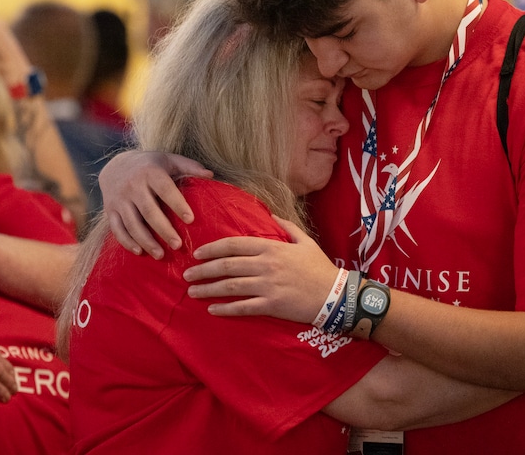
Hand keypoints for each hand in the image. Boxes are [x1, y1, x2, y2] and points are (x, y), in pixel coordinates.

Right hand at [98, 150, 212, 258]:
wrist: (115, 166)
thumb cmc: (149, 165)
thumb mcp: (168, 160)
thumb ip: (189, 166)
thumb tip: (211, 175)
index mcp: (150, 172)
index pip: (166, 190)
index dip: (178, 205)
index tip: (191, 220)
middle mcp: (133, 186)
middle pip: (149, 211)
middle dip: (163, 230)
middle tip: (178, 245)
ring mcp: (119, 199)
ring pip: (132, 224)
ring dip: (146, 241)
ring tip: (160, 255)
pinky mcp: (109, 210)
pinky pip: (117, 229)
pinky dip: (127, 242)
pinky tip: (139, 252)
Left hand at [183, 215, 339, 322]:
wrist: (336, 295)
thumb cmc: (319, 267)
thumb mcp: (305, 240)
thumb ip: (286, 226)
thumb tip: (270, 214)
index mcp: (271, 247)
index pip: (234, 244)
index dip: (212, 248)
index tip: (197, 253)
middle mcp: (265, 265)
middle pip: (226, 265)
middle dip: (203, 270)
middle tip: (187, 274)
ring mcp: (267, 286)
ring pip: (230, 286)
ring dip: (208, 289)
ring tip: (192, 292)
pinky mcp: (272, 305)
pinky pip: (243, 307)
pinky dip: (225, 309)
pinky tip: (212, 310)